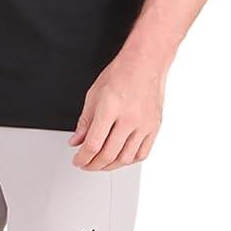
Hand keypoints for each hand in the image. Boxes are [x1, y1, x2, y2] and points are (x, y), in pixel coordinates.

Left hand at [68, 54, 167, 168]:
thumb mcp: (93, 95)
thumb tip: (76, 141)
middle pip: (108, 155)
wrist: (145, 64)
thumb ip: (84, 122)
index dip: (82, 158)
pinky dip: (129, 161)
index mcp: (110, 108)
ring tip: (101, 163)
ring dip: (110, 166)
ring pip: (126, 158)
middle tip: (86, 164)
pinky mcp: (154, 127)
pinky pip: (142, 153)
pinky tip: (120, 158)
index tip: (77, 160)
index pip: (93, 144)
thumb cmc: (121, 74)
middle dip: (93, 165)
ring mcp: (144, 124)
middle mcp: (129, 118)